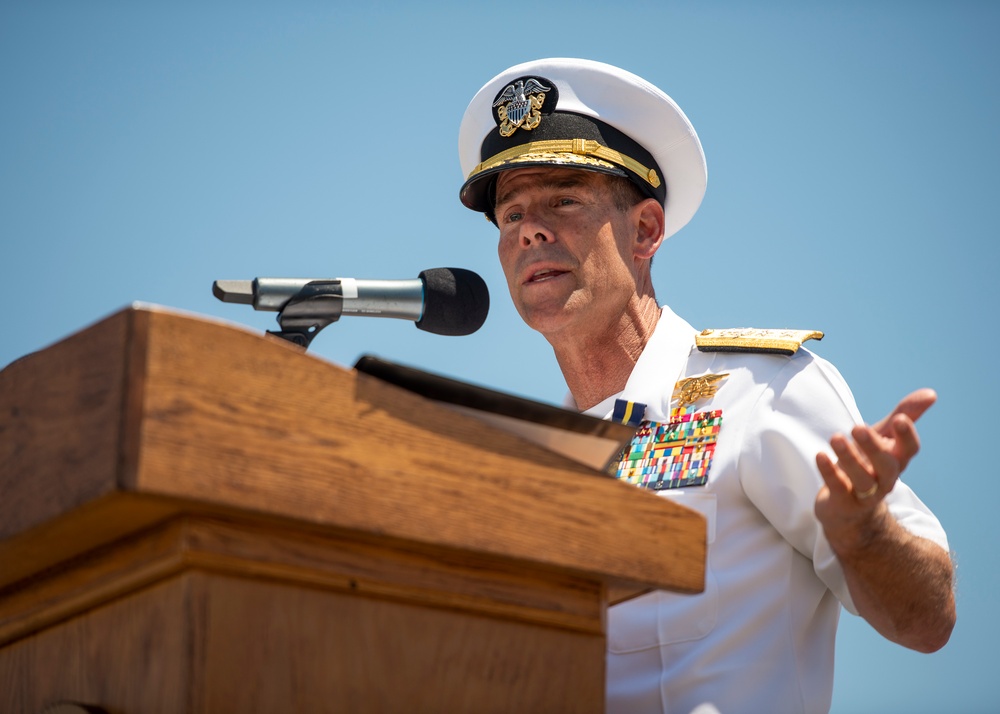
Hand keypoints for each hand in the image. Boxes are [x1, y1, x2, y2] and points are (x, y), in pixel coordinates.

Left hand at [814, 389, 935, 546]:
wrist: (849, 510)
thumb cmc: (869, 464)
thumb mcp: (884, 438)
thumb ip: (903, 416)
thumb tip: (931, 393)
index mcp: (896, 460)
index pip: (909, 450)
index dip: (907, 436)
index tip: (899, 418)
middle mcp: (884, 478)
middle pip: (886, 465)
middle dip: (874, 447)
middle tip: (858, 427)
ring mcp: (864, 493)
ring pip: (862, 478)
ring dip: (849, 458)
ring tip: (836, 438)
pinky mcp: (843, 502)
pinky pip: (838, 488)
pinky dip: (829, 472)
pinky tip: (821, 455)